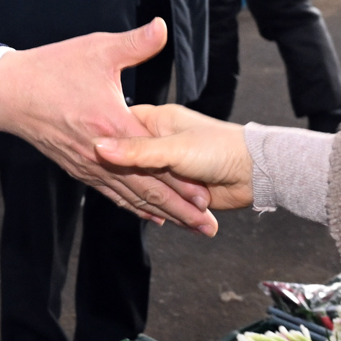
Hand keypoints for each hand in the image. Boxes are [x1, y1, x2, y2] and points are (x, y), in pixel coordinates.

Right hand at [0, 20, 217, 234]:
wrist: (9, 92)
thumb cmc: (52, 68)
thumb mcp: (97, 50)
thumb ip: (135, 43)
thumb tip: (161, 27)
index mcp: (112, 125)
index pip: (155, 160)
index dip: (181, 180)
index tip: (206, 194)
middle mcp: (101, 152)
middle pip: (147, 188)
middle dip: (179, 208)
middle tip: (206, 226)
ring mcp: (88, 164)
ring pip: (130, 197)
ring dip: (160, 214)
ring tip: (187, 226)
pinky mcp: (78, 168)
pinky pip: (110, 193)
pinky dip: (133, 207)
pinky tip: (150, 216)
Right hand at [95, 103, 253, 210]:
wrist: (255, 172)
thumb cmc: (219, 148)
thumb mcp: (173, 149)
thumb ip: (136, 151)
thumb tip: (98, 146)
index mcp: (155, 121)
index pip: (119, 129)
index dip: (104, 144)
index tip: (86, 156)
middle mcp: (158, 141)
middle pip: (130, 163)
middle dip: (123, 179)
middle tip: (107, 189)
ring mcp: (167, 165)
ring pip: (144, 185)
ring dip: (146, 200)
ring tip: (132, 208)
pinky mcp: (178, 187)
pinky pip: (159, 200)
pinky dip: (159, 211)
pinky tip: (156, 219)